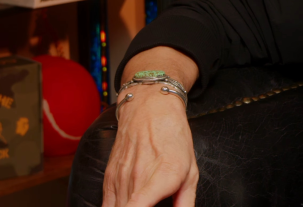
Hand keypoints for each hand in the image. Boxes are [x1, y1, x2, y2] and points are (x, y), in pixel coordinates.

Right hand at [103, 87, 197, 206]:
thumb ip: (185, 201)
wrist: (149, 111)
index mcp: (163, 177)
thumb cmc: (174, 140)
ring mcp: (120, 178)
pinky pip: (106, 205)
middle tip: (153, 204)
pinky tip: (127, 204)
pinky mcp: (109, 178)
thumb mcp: (191, 171)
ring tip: (143, 203)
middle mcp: (138, 178)